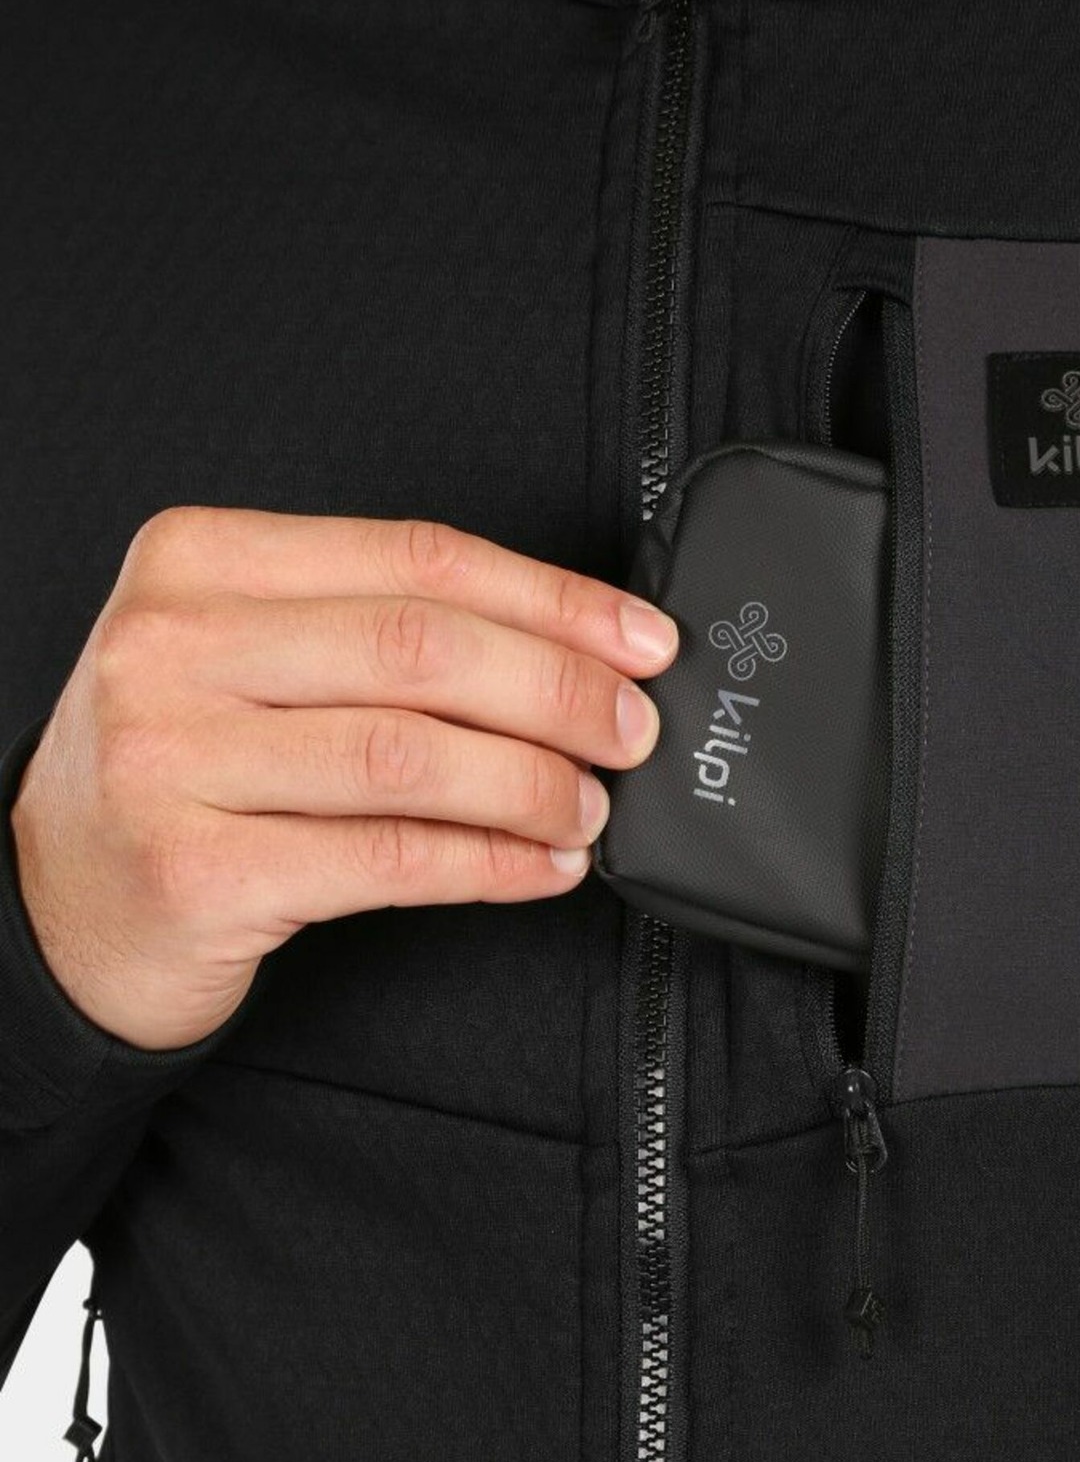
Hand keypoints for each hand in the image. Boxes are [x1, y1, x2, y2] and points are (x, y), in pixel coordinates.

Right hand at [10, 507, 676, 1050]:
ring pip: (412, 756)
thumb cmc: (181, 768)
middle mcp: (171, 646)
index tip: (637, 638)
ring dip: (533, 786)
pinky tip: (540, 866)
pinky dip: (489, 863)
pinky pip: (387, 858)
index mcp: (196, 560)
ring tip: (587, 807)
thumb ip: (376, 631)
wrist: (59, 903)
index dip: (551, 599)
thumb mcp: (247, 659)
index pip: (414, 558)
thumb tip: (575, 647)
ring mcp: (171, 760)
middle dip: (559, 692)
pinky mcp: (197, 871)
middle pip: (421, 649)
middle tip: (630, 730)